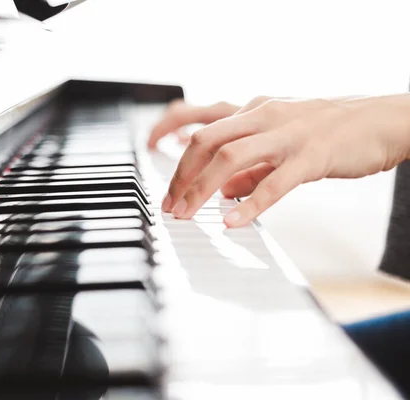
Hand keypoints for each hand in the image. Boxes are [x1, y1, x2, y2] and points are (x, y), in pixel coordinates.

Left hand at [156, 95, 409, 226]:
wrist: (382, 120)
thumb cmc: (330, 131)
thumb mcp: (280, 142)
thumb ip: (250, 166)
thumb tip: (222, 190)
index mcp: (255, 110)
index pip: (201, 117)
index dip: (170, 131)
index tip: (151, 148)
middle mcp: (264, 115)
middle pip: (206, 140)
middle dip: (181, 173)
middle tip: (169, 203)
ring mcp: (287, 134)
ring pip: (230, 157)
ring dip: (201, 188)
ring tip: (186, 214)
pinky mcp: (311, 156)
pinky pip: (273, 183)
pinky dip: (249, 204)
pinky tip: (232, 222)